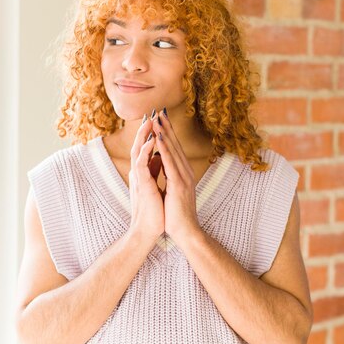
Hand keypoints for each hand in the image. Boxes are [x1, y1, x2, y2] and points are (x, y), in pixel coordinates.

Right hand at [127, 117, 164, 244]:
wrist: (149, 231)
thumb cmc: (154, 211)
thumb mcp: (156, 185)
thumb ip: (154, 171)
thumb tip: (156, 157)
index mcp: (144, 173)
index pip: (146, 148)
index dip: (151, 133)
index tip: (157, 119)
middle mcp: (139, 174)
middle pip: (140, 145)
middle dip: (146, 129)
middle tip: (152, 112)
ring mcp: (139, 179)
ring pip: (138, 151)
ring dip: (144, 135)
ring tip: (150, 120)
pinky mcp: (141, 185)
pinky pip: (141, 164)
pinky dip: (145, 151)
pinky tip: (152, 140)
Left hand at [151, 111, 201, 241]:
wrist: (186, 232)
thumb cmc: (176, 214)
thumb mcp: (171, 191)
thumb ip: (168, 177)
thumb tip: (162, 164)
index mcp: (183, 173)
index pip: (174, 149)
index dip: (167, 133)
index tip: (160, 118)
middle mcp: (186, 172)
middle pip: (175, 145)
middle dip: (166, 127)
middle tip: (159, 111)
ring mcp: (184, 178)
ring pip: (173, 151)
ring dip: (165, 134)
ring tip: (157, 119)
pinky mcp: (179, 186)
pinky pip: (170, 164)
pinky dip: (164, 150)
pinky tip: (159, 140)